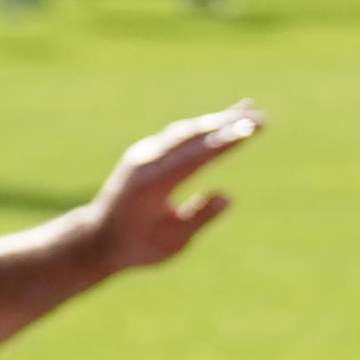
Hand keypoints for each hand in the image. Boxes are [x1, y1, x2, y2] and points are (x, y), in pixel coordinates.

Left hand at [83, 104, 260, 270]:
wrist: (97, 238)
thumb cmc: (136, 245)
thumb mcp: (171, 243)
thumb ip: (198, 219)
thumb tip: (227, 196)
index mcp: (152, 183)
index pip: (195, 156)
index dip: (225, 143)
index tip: (251, 130)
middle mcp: (146, 160)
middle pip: (193, 135)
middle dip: (229, 125)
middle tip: (263, 119)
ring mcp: (145, 153)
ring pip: (187, 130)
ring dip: (219, 121)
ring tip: (251, 113)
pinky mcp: (147, 152)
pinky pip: (180, 134)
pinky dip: (204, 127)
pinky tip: (224, 121)